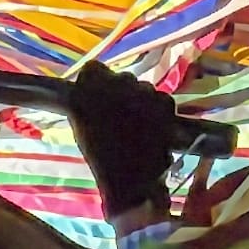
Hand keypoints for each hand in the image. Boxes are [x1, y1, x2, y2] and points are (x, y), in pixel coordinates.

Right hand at [62, 64, 180, 218]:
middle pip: (122, 79)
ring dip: (140, 101)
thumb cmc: (101, 157)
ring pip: (143, 89)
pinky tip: (153, 128)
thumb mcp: (84, 128)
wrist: (132, 179)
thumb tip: (90, 98)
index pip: (93, 70)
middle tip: (117, 115)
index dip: (95, 83)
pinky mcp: (165, 102)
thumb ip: (86, 107)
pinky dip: (158, 111)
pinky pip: (160, 99)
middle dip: (121, 93)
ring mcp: (145, 90)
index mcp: (92, 86)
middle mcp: (121, 80)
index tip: (95, 96)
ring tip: (137, 125)